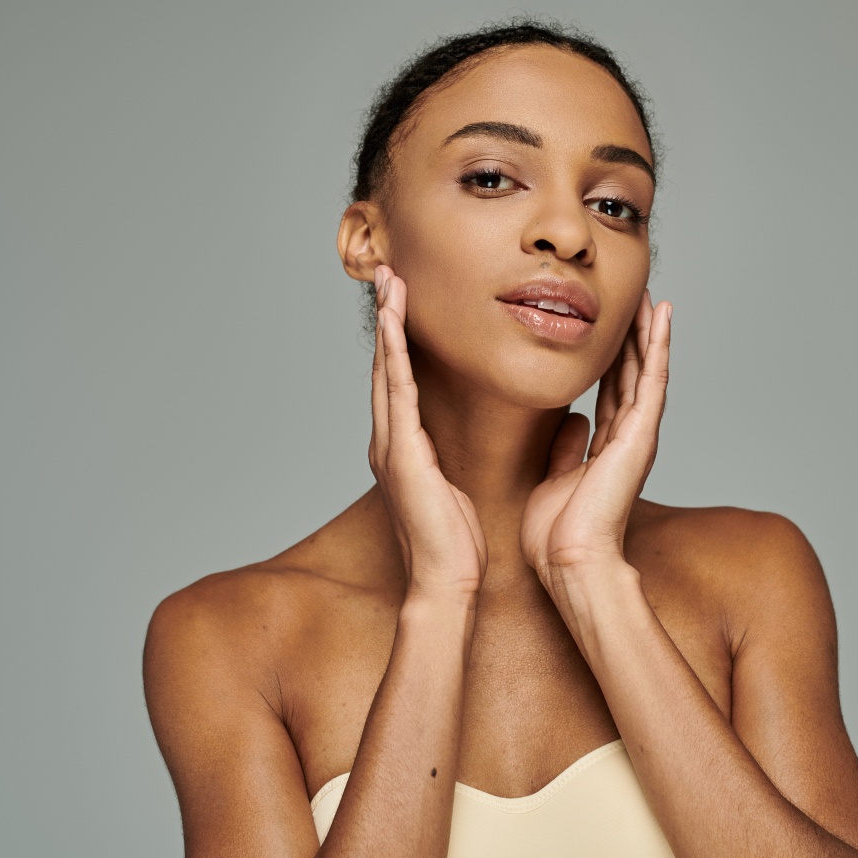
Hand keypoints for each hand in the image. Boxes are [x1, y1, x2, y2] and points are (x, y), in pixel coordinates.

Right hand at [370, 265, 488, 599]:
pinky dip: (393, 354)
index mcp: (405, 448)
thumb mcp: (457, 489)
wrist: (445, 581)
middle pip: (387, 367)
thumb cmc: (454, 542)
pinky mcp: (401, 452)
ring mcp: (390, 445)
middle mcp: (390, 441)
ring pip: (387, 370)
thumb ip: (456, 457)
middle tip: (389, 276)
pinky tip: (393, 323)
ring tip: (389, 282)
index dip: (400, 341)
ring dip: (387, 324)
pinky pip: (397, 392)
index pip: (401, 382)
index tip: (406, 304)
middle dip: (387, 320)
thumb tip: (470, 439)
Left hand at [519, 290, 671, 600]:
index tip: (610, 328)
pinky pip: (652, 379)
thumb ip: (566, 449)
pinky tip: (660, 315)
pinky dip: (657, 345)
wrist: (569, 558)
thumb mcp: (556, 478)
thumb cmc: (558, 532)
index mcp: (606, 448)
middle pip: (632, 375)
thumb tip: (571, 423)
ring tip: (649, 296)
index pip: (612, 391)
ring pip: (645, 370)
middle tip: (634, 300)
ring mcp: (638, 435)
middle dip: (633, 338)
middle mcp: (627, 438)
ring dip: (648, 332)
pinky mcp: (641, 434)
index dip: (612, 358)